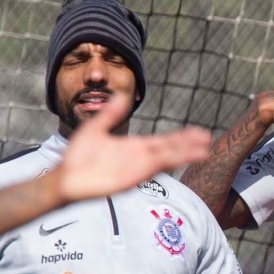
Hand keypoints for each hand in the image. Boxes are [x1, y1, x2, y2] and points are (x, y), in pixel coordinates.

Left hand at [57, 94, 212, 201]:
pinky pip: (150, 168)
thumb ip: (110, 114)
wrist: (64, 177)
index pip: (164, 141)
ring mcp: (136, 168)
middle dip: (189, 145)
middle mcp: (139, 158)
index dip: (182, 138)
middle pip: (170, 149)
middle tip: (208, 139)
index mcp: (134, 147)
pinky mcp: (130, 178)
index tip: (199, 133)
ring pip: (166, 159)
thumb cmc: (76, 157)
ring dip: (184, 155)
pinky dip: (166, 163)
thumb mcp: (96, 128)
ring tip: (204, 151)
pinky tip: (178, 158)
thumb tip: (121, 95)